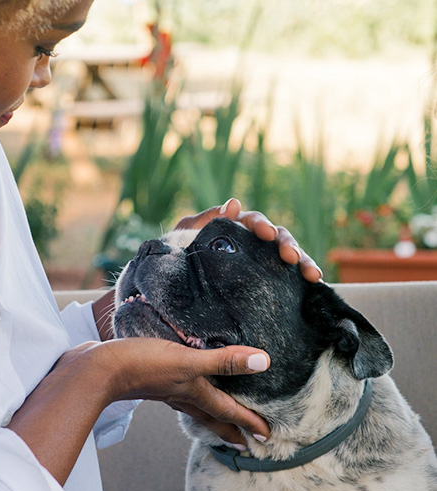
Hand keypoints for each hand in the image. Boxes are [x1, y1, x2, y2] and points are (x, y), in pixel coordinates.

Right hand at [88, 336, 271, 444]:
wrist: (98, 370)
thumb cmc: (143, 365)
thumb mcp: (188, 361)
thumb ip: (224, 361)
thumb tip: (263, 362)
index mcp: (194, 393)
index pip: (228, 411)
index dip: (249, 421)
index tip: (267, 436)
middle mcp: (180, 395)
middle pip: (210, 416)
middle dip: (229, 429)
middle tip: (245, 443)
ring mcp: (162, 389)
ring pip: (192, 406)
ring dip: (208, 414)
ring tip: (215, 417)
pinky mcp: (147, 378)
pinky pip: (174, 392)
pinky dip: (184, 393)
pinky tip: (178, 384)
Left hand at [175, 197, 321, 282]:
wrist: (175, 283)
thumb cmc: (180, 252)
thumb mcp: (187, 233)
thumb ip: (207, 218)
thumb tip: (234, 203)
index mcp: (236, 225)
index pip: (254, 220)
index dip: (261, 225)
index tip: (265, 233)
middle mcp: (255, 241)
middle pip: (278, 236)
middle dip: (287, 245)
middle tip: (291, 257)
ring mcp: (264, 260)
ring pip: (290, 255)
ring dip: (303, 261)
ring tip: (312, 275)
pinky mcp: (271, 279)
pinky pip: (291, 278)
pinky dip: (305, 279)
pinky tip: (316, 286)